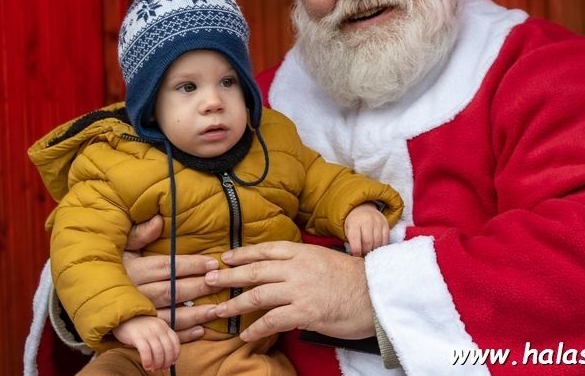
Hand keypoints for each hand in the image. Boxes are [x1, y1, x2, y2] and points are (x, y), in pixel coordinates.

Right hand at [112, 316, 179, 371]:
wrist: (123, 317)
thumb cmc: (139, 326)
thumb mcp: (154, 328)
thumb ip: (161, 338)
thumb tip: (168, 358)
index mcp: (164, 326)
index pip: (175, 341)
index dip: (175, 354)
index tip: (172, 363)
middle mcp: (158, 328)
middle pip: (168, 348)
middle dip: (167, 362)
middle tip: (163, 369)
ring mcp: (148, 332)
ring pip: (158, 352)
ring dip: (157, 364)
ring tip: (154, 369)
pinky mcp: (138, 336)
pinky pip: (146, 352)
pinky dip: (148, 361)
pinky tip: (146, 366)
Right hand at [124, 215, 218, 340]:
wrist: (92, 297)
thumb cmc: (116, 268)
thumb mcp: (124, 248)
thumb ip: (140, 235)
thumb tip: (159, 220)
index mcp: (133, 270)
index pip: (166, 267)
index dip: (190, 265)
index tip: (212, 262)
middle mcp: (136, 293)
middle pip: (171, 291)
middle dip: (198, 287)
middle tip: (220, 282)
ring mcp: (138, 315)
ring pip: (170, 316)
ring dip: (195, 315)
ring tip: (216, 309)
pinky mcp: (140, 334)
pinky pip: (163, 334)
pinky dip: (183, 335)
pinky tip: (201, 331)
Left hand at [205, 241, 374, 341]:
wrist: (377, 295)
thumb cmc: (353, 279)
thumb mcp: (324, 259)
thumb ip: (301, 263)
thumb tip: (281, 270)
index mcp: (302, 252)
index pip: (264, 250)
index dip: (241, 254)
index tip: (224, 258)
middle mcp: (297, 268)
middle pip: (254, 270)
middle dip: (228, 276)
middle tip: (208, 281)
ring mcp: (299, 289)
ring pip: (257, 295)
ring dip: (235, 304)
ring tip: (219, 310)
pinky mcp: (305, 312)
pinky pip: (272, 321)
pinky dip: (256, 329)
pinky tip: (245, 334)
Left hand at [344, 203, 390, 256]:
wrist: (363, 208)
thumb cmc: (354, 223)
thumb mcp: (347, 229)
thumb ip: (351, 240)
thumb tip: (356, 256)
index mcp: (354, 222)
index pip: (355, 239)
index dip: (356, 250)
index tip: (356, 255)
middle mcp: (367, 221)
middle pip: (368, 242)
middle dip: (365, 251)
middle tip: (364, 254)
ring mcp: (378, 222)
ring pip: (378, 242)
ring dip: (374, 250)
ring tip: (370, 251)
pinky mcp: (385, 224)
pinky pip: (386, 239)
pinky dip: (381, 246)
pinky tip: (377, 247)